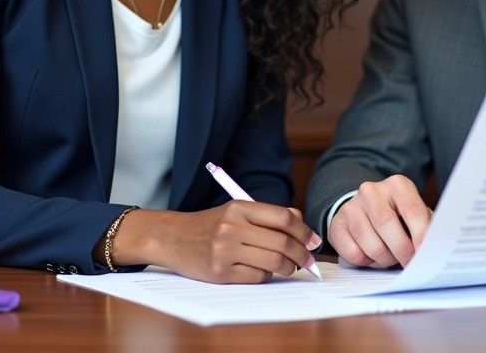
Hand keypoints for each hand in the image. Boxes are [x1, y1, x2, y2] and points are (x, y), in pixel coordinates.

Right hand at [116, 203, 321, 283]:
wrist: (172, 237)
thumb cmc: (210, 224)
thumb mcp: (237, 211)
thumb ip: (268, 216)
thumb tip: (303, 226)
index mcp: (239, 207)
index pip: (283, 218)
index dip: (304, 231)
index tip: (313, 241)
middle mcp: (232, 227)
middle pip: (282, 243)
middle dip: (301, 254)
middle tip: (308, 260)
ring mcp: (225, 251)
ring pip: (273, 263)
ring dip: (288, 268)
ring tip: (290, 267)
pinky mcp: (220, 273)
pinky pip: (257, 278)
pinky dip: (267, 277)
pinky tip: (263, 272)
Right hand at [328, 175, 432, 267]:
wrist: (364, 210)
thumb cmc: (397, 217)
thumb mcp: (413, 216)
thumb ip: (426, 228)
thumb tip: (436, 247)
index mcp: (397, 185)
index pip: (412, 209)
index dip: (420, 235)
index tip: (425, 254)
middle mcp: (372, 190)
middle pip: (387, 224)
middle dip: (401, 250)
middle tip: (409, 265)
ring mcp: (352, 206)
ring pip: (370, 242)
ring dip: (384, 259)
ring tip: (390, 258)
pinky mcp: (337, 223)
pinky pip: (354, 253)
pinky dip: (366, 261)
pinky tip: (371, 255)